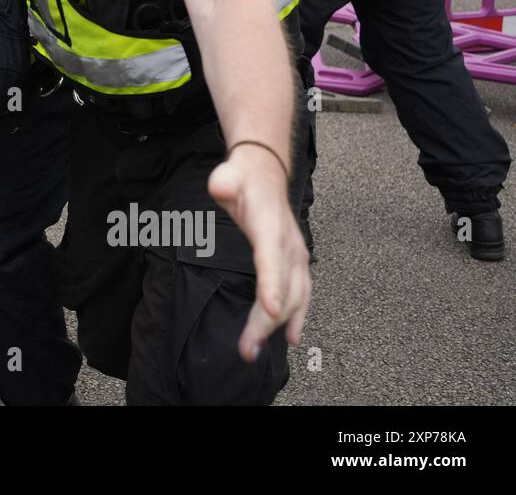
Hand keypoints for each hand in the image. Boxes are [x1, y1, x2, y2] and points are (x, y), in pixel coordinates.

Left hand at [208, 145, 310, 362]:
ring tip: (255, 349)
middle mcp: (289, 246)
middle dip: (267, 320)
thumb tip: (220, 186)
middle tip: (247, 347)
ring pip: (294, 298)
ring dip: (277, 326)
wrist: (265, 173)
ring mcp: (296, 256)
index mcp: (271, 227)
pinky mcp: (295, 264)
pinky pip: (301, 295)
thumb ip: (224, 182)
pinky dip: (297, 317)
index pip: (271, 259)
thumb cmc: (244, 178)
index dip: (272, 285)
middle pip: (284, 288)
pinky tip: (291, 337)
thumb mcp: (229, 175)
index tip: (270, 311)